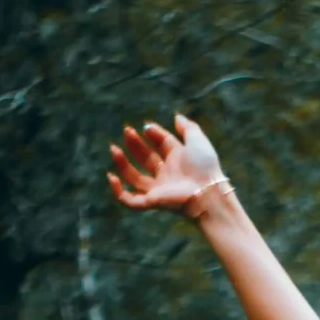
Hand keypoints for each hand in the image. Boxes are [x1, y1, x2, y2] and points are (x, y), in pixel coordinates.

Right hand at [108, 114, 224, 215]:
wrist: (208, 192)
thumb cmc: (206, 168)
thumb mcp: (197, 141)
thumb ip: (188, 128)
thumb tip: (176, 117)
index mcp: (178, 160)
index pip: (161, 144)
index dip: (153, 133)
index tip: (147, 127)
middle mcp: (167, 175)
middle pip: (146, 159)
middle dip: (135, 144)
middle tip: (127, 131)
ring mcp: (159, 190)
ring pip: (134, 178)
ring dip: (122, 164)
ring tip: (114, 149)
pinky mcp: (152, 202)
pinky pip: (130, 201)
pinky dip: (118, 192)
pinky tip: (111, 177)